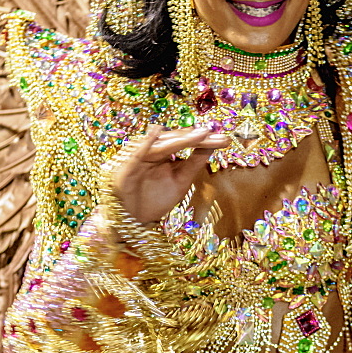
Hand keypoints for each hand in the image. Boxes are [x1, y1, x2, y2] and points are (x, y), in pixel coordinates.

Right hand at [112, 125, 229, 225]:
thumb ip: (194, 162)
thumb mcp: (181, 180)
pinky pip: (136, 154)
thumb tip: (213, 144)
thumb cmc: (156, 199)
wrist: (134, 221)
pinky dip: (145, 144)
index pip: (185, 142)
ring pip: (161, 145)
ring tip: (200, 133)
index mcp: (163, 153)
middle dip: (197, 138)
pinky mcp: (126, 169)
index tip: (226, 139)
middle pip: (176, 141)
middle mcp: (150, 151)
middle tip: (217, 135)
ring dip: (180, 138)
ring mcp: (138, 158)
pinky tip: (156, 131)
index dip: (204, 140)